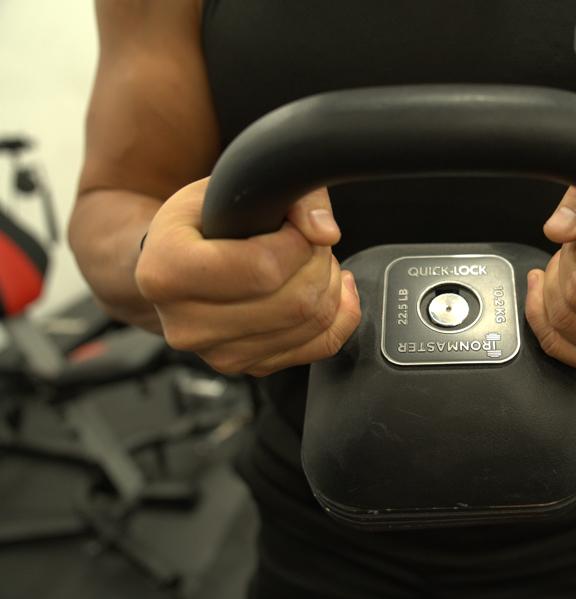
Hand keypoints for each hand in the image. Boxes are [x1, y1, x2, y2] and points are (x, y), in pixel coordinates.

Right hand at [135, 178, 360, 376]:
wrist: (176, 263)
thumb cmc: (204, 221)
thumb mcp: (233, 186)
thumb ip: (287, 194)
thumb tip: (325, 232)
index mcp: (167, 273)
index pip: (262, 269)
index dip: (297, 243)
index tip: (294, 226)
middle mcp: (187, 325)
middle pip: (294, 303)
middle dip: (319, 262)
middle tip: (311, 241)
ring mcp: (218, 355)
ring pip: (311, 324)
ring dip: (330, 285)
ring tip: (314, 259)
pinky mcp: (249, 368)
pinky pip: (320, 346)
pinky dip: (341, 313)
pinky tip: (333, 286)